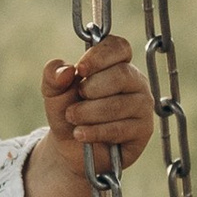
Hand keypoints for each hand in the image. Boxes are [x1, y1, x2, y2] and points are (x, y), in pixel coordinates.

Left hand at [24, 38, 156, 196]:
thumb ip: (53, 76)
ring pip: (120, 104)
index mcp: (116, 63)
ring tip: (73, 119)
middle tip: (74, 103)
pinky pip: (121, 128)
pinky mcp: (143, 130)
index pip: (119, 47)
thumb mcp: (53, 92)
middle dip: (90, 89)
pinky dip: (96, 132)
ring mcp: (143, 105)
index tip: (80, 69)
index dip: (100, 55)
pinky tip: (81, 134)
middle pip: (121, 75)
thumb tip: (66, 70)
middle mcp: (135, 81)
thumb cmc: (68, 112)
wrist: (70, 148)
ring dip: (89, 113)